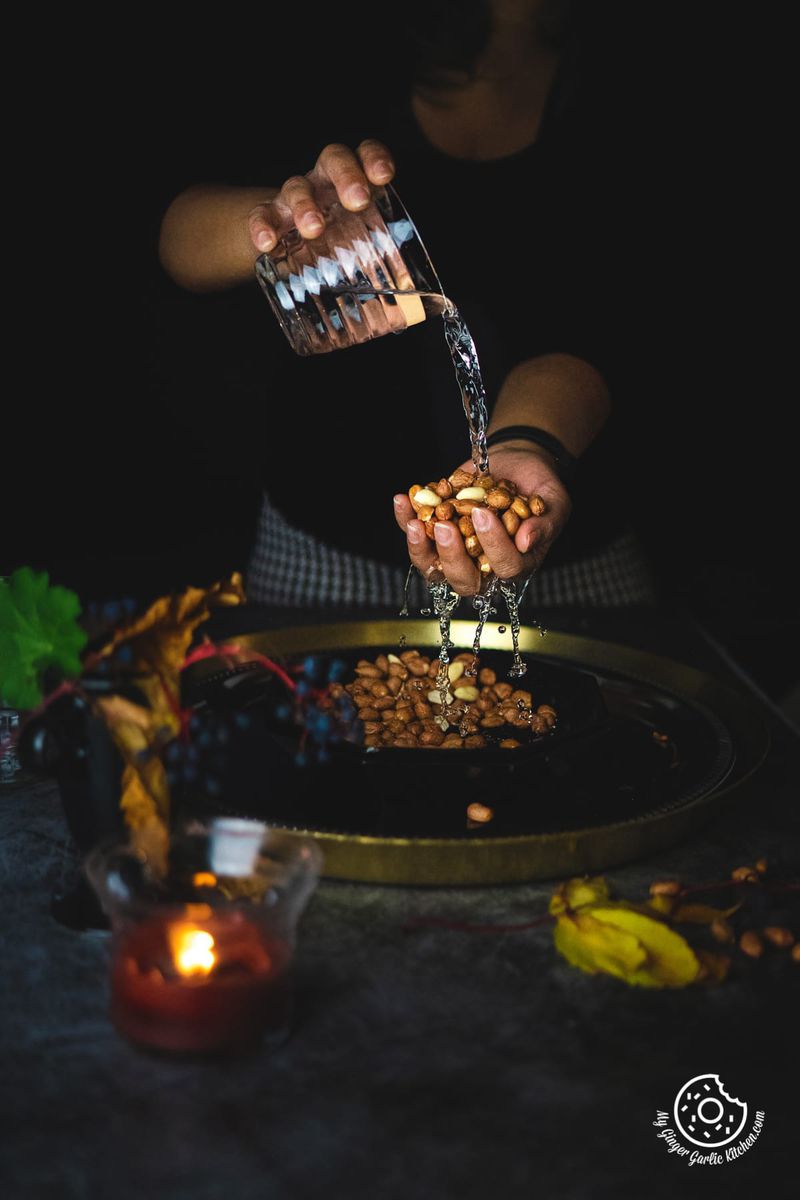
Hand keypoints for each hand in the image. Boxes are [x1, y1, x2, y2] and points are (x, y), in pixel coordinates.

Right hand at [247, 141, 395, 252]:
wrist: (283, 242)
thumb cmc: (334, 244)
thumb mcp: (360, 248)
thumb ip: (382, 266)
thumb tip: (412, 313)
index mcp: (352, 183)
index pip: (364, 154)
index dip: (374, 158)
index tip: (384, 176)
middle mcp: (323, 182)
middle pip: (333, 160)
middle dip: (346, 176)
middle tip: (357, 201)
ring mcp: (294, 197)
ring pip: (298, 187)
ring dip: (306, 205)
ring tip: (313, 229)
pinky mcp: (269, 217)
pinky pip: (262, 215)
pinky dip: (263, 227)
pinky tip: (266, 245)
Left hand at [393, 448, 571, 595]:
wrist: (517, 463)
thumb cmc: (539, 487)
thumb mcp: (554, 502)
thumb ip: (544, 523)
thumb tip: (526, 541)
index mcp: (516, 563)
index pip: (504, 567)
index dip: (493, 545)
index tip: (484, 513)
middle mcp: (483, 565)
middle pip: (463, 579)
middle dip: (451, 556)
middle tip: (444, 527)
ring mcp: (457, 551)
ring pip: (433, 566)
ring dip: (419, 547)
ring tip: (414, 522)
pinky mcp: (436, 532)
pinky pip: (416, 535)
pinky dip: (406, 518)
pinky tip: (402, 500)